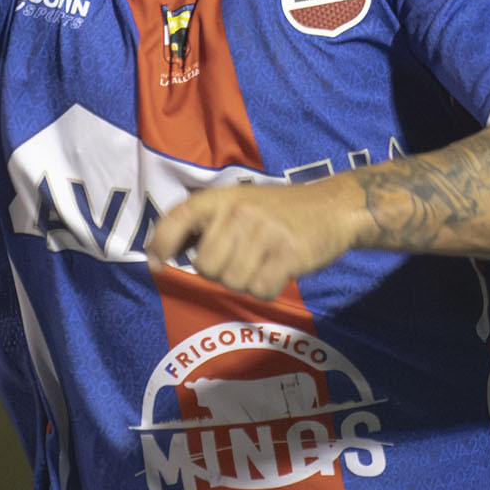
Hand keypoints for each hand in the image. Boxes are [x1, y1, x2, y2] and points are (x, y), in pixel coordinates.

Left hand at [146, 178, 363, 300]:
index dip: (161, 245)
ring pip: (232, 282)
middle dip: (219, 273)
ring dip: (246, 282)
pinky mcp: (287, 253)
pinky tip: (278, 272)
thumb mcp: (236, 204)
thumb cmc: (277, 212)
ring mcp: (264, 231)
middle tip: (241, 260)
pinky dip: (267, 290)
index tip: (156, 265)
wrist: (332, 207)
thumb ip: (201, 225)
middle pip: (205, 267)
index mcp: (220, 198)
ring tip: (262, 263)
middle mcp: (238, 211)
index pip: (177, 219)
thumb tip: (157, 254)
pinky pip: (260, 291)